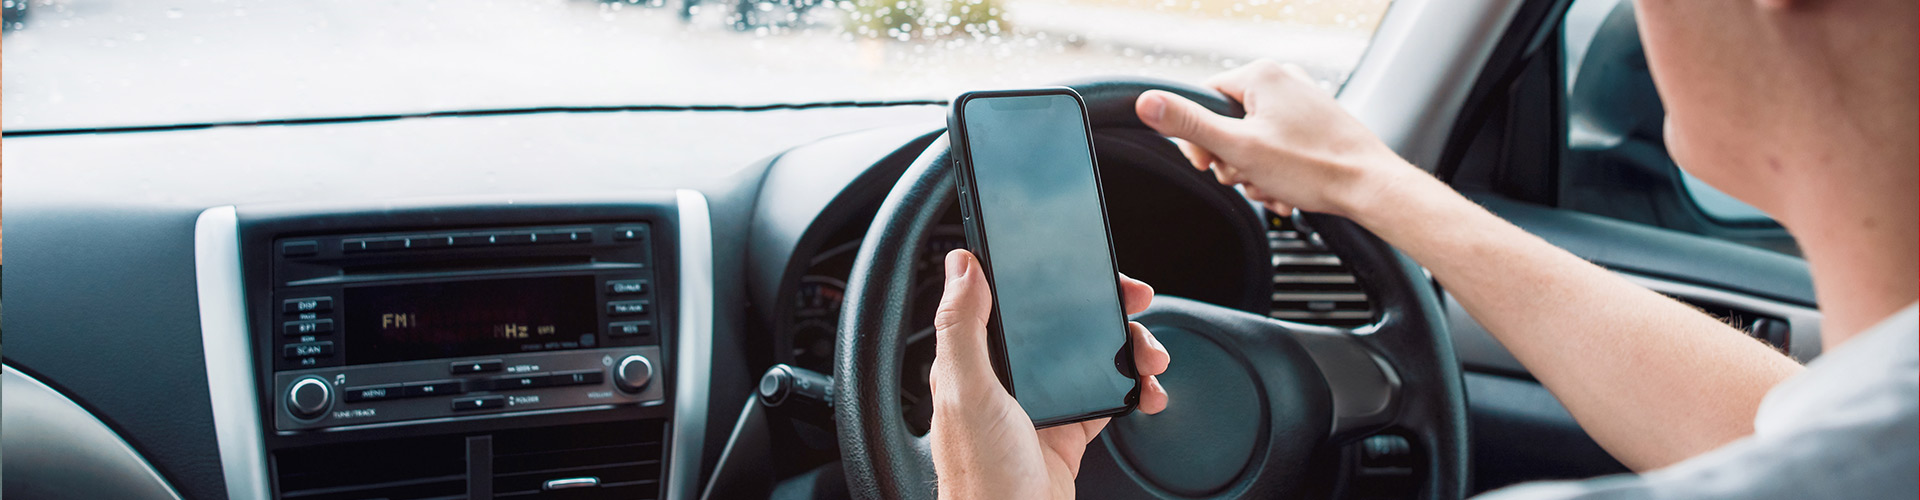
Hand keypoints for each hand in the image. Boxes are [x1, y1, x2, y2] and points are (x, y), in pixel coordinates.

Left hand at [928, 249, 1170, 499]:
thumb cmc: (980, 475)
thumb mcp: (967, 392)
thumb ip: (963, 327)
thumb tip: (962, 265)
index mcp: (976, 359)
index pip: (1015, 299)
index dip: (1053, 278)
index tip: (1088, 267)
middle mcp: (1007, 377)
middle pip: (1064, 324)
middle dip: (1106, 309)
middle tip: (1138, 303)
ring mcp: (1041, 403)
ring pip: (1093, 356)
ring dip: (1129, 350)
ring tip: (1151, 360)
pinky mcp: (1067, 431)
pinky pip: (1109, 397)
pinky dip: (1134, 391)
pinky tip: (1147, 392)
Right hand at [1132, 60, 1425, 220]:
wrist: (1369, 188)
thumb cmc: (1314, 167)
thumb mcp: (1239, 148)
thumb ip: (1189, 125)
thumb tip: (1146, 102)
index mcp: (1262, 74)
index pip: (1203, 99)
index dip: (1200, 138)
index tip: (1210, 164)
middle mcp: (1283, 80)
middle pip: (1227, 122)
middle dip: (1231, 159)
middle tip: (1246, 176)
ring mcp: (1301, 101)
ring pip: (1251, 139)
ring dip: (1252, 170)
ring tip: (1271, 186)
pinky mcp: (1314, 123)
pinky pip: (1276, 145)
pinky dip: (1274, 170)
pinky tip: (1285, 189)